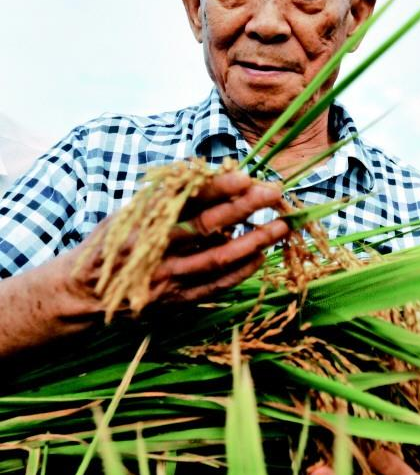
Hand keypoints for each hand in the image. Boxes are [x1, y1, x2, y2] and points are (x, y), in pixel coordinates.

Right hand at [67, 170, 288, 312]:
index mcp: (143, 221)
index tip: (246, 175)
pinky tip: (260, 257)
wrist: (84, 293)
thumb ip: (165, 196)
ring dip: (253, 241)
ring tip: (280, 227)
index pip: (187, 199)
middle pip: (208, 226)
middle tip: (274, 193)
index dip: (218, 187)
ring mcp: (167, 278)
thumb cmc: (111, 243)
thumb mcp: (130, 212)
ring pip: (218, 259)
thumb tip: (207, 174)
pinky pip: (215, 287)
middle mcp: (155, 249)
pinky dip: (240, 272)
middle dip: (245, 208)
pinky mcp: (175, 301)